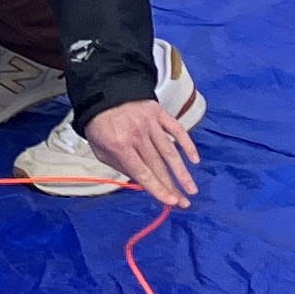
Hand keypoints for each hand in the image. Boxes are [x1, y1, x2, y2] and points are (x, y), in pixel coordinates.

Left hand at [85, 98, 203, 206]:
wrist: (102, 90)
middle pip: (158, 166)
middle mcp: (137, 134)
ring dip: (182, 172)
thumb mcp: (100, 149)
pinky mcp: (158, 113)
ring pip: (170, 152)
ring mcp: (150, 123)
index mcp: (120, 145)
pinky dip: (187, 144)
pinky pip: (176, 129)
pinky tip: (194, 159)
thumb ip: (119, 166)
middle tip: (184, 202)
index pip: (143, 173)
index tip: (171, 202)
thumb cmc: (99, 123)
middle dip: (173, 187)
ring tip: (191, 189)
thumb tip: (140, 181)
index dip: (158, 189)